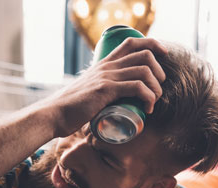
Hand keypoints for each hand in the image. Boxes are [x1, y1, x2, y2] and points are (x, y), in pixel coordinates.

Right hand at [44, 37, 167, 138]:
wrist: (54, 114)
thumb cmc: (71, 109)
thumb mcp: (89, 93)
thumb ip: (100, 93)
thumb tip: (110, 103)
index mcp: (104, 64)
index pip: (132, 42)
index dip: (152, 45)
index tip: (163, 58)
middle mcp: (107, 66)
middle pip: (145, 54)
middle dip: (159, 70)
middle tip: (158, 89)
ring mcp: (107, 77)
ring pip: (144, 71)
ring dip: (157, 87)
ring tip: (154, 101)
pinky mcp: (106, 90)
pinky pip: (136, 87)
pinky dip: (149, 97)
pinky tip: (148, 107)